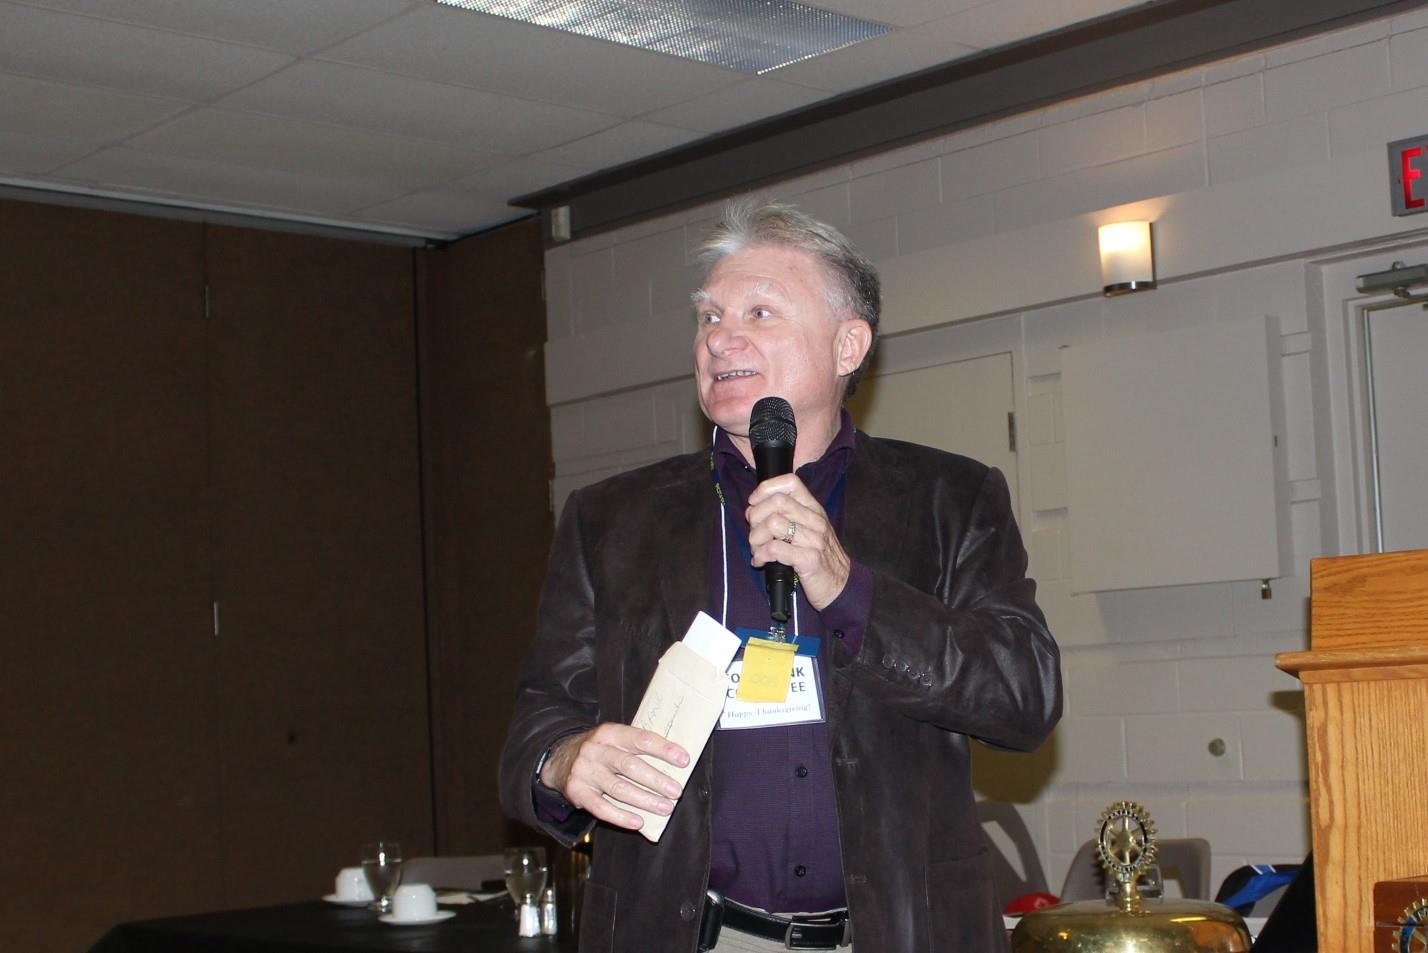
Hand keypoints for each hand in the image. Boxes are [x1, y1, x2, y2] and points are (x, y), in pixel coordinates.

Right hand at [540, 724, 689, 829]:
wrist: (559, 759)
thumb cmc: (600, 751)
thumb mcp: (614, 740)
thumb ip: (636, 748)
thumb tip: (673, 765)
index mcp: (609, 733)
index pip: (640, 739)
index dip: (663, 750)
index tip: (684, 760)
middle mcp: (595, 750)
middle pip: (630, 766)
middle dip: (656, 780)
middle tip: (676, 791)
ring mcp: (584, 771)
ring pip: (618, 789)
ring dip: (645, 800)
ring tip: (665, 808)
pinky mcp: (577, 792)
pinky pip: (601, 808)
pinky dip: (621, 816)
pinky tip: (639, 822)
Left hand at [746, 473, 849, 610]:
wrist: (841, 584)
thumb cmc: (819, 557)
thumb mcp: (809, 529)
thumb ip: (788, 515)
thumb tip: (755, 508)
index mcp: (814, 509)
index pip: (791, 482)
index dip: (766, 488)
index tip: (754, 503)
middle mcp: (815, 520)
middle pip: (776, 501)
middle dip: (755, 516)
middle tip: (754, 533)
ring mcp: (813, 539)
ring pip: (772, 523)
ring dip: (756, 538)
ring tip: (757, 549)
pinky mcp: (808, 559)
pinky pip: (774, 548)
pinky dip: (760, 555)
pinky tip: (760, 561)